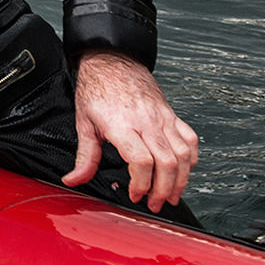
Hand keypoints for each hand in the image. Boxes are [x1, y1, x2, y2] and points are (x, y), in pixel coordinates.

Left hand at [65, 50, 199, 212]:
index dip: (141, 184)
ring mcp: (162, 118)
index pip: (141, 161)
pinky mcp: (172, 115)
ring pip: (183, 154)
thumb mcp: (83, 123)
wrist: (111, 61)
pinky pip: (190, 139)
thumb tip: (74, 179)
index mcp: (122, 125)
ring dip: (181, 180)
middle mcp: (146, 122)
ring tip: (171, 195)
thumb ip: (84, 157)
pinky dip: (191, 158)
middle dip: (164, 190)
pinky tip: (183, 171)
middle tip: (154, 203)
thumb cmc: (97, 89)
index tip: (135, 194)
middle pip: (166, 163)